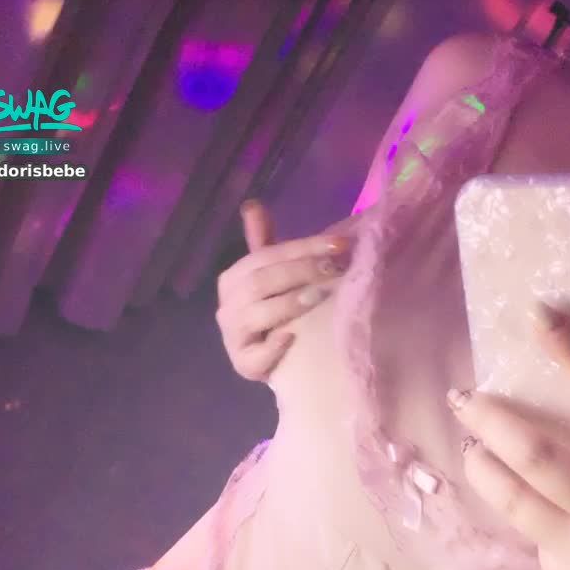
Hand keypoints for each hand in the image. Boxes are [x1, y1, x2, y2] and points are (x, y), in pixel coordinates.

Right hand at [215, 199, 350, 380]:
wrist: (265, 360)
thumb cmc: (271, 314)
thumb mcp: (270, 276)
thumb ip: (264, 244)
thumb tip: (252, 204)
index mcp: (234, 278)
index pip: (266, 255)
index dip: (303, 247)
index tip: (340, 244)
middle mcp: (228, 304)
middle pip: (262, 280)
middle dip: (301, 271)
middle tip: (335, 267)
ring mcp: (233, 336)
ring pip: (258, 313)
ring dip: (290, 302)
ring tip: (320, 294)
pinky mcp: (243, 364)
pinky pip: (256, 356)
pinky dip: (273, 346)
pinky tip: (291, 337)